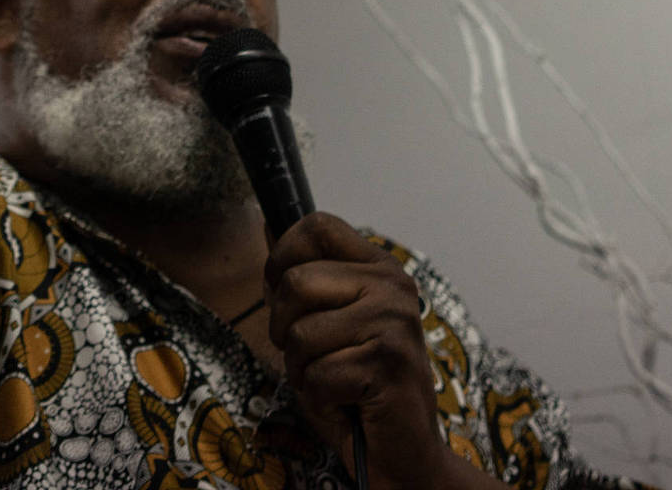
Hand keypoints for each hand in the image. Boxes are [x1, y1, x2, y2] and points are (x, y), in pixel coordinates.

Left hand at [267, 213, 461, 489]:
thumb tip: (267, 222)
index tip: (284, 294)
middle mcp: (392, 286)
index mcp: (379, 268)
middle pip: (295, 281)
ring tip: (335, 381)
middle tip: (315, 355)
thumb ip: (305, 276)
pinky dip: (320, 397)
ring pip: (300, 333)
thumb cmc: (358, 386)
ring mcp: (393, 322)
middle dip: (284, 329)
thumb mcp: (328, 321)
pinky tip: (347, 402)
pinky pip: (316, 374)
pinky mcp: (388, 363)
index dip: (283, 257)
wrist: (404, 450)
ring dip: (302, 370)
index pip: (318, 226)